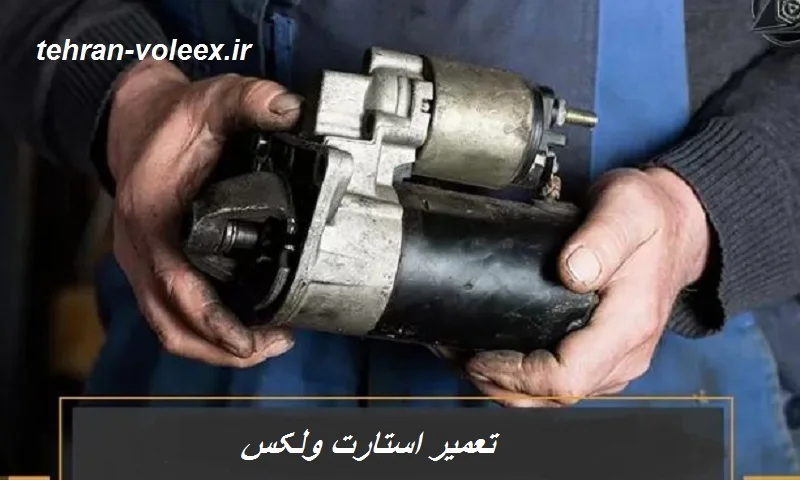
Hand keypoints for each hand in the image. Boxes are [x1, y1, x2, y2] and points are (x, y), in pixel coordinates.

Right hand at [107, 58, 302, 366]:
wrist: (133, 121)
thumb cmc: (171, 120)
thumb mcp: (212, 101)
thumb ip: (249, 101)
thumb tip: (290, 109)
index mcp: (152, 218)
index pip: (178, 287)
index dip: (215, 323)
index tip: (255, 339)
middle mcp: (140, 250)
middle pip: (173, 324)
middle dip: (224, 347)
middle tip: (276, 344)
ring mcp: (142, 263)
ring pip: (170, 327)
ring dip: (214, 347)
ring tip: (266, 344)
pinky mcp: (152, 266)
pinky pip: (171, 313)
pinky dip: (204, 331)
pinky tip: (242, 326)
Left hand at [464, 168, 710, 405]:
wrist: (678, 223)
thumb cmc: (649, 215)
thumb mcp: (627, 209)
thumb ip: (601, 238)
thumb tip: (571, 271)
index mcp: (628, 326)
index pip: (566, 378)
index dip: (516, 375)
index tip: (480, 353)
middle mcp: (624, 355)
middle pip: (552, 397)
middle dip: (498, 384)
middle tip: (457, 354)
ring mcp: (615, 361)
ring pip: (552, 397)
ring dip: (504, 385)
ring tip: (463, 356)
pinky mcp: (604, 357)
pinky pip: (558, 383)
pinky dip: (520, 379)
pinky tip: (492, 356)